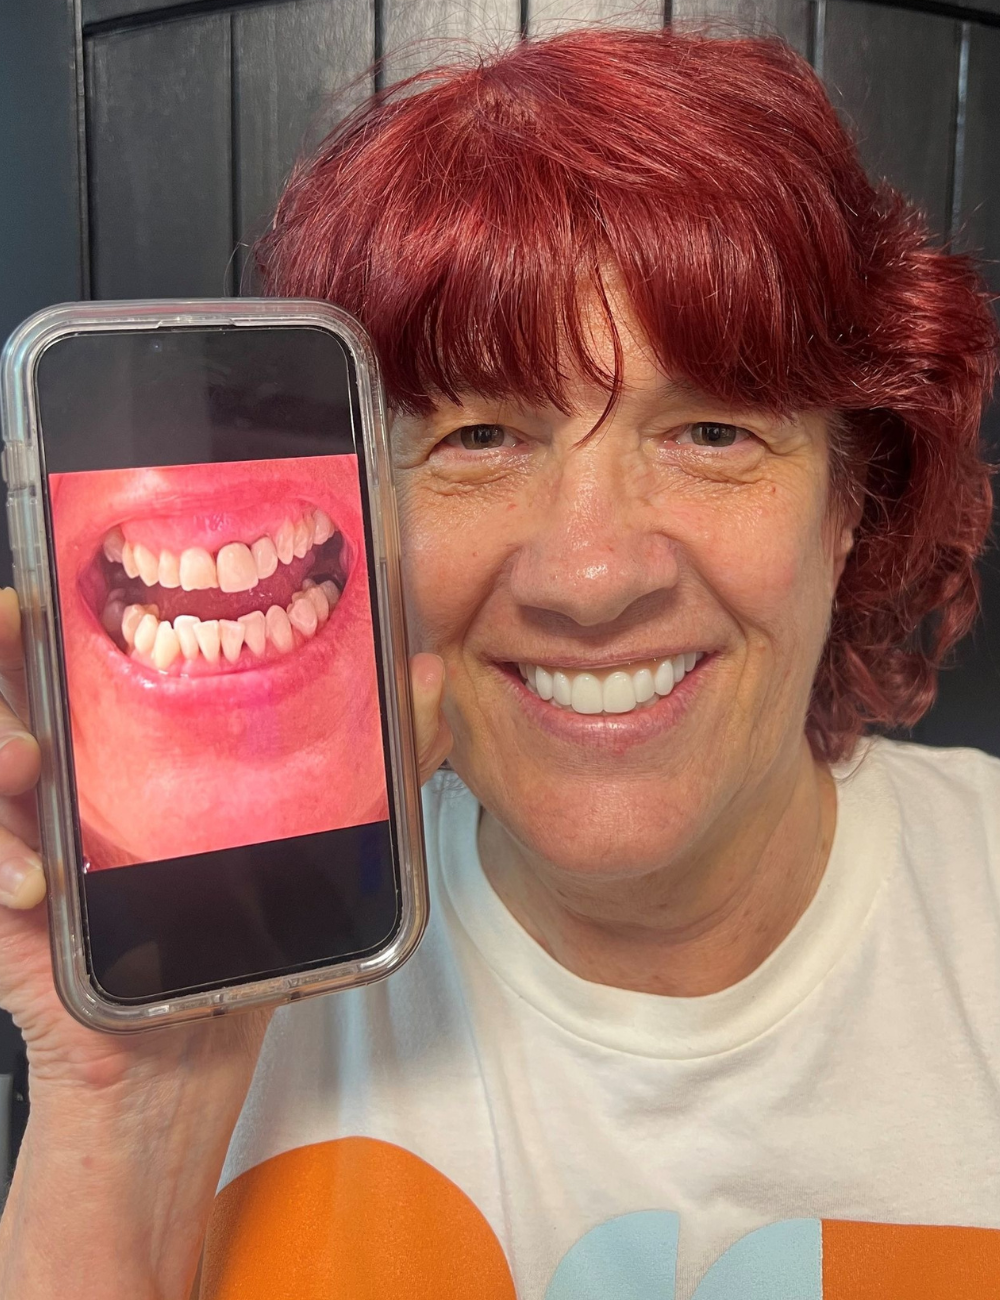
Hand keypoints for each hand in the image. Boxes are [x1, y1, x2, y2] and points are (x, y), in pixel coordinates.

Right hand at [0, 589, 450, 1095]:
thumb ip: (379, 763)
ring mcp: (28, 834)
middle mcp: (68, 775)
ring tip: (31, 759)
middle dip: (1, 642)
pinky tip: (36, 882)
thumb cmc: (244, 930)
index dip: (50, 606)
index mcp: (131, 741)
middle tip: (20, 620)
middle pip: (7, 684)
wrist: (187, 1046)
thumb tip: (429, 676)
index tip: (57, 576)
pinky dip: (4, 862)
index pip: (77, 649)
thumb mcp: (318, 837)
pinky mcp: (8, 903)